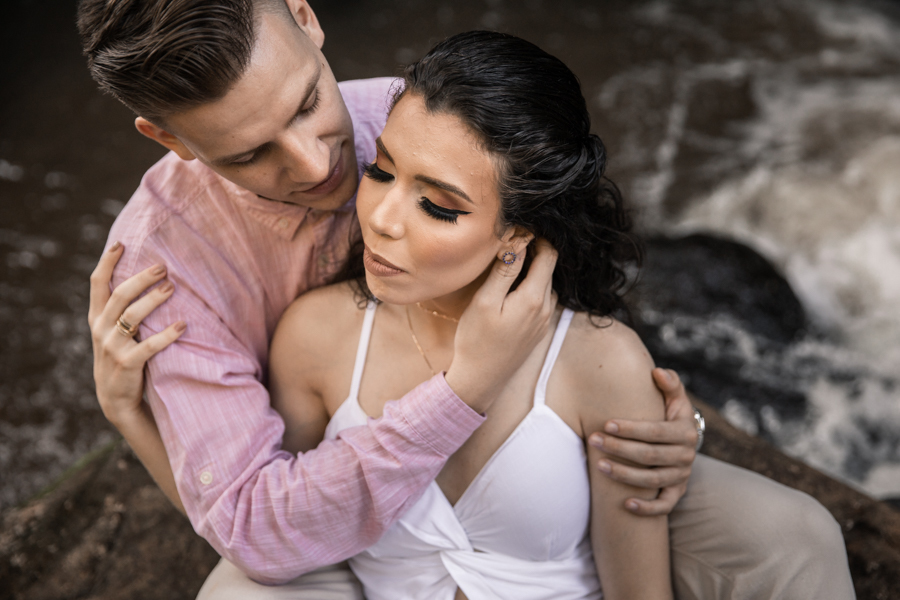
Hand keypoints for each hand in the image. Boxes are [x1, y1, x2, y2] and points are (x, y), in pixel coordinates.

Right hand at [88, 242, 184, 424]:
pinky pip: (149, 346)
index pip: (97, 284)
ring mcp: (112, 347)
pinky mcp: (128, 364)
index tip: (120, 243)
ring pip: (132, 316)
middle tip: (163, 267)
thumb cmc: (123, 357)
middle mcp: (101, 329)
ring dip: (153, 300)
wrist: (116, 399)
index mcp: (97, 318)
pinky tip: (183, 325)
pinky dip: (167, 335)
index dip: (107, 262)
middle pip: (119, 295)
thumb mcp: (113, 332)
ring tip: (172, 287)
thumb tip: (145, 278)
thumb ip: (121, 310)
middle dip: (140, 278)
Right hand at [446, 239, 557, 412]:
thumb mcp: (486, 300)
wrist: (480, 379)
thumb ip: (505, 269)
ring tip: (508, 265)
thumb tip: (519, 241)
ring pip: (545, 284)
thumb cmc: (477, 340)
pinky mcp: (537, 330)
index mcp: (535, 298)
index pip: (549, 255)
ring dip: (532, 271)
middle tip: (509, 244)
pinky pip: (540, 300)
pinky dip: (530, 287)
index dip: (537, 238)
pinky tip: (510, 290)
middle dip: (534, 252)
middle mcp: (545, 309)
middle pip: (548, 269)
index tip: (519, 232)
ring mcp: (543, 321)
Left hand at [588, 368, 696, 515]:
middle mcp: (686, 455)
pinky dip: (647, 508)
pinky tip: (626, 504)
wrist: (684, 439)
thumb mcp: (674, 397)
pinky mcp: (677, 492)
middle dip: (619, 449)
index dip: (630, 429)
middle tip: (592, 440)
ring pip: (652, 480)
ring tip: (599, 466)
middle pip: (649, 456)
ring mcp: (682, 475)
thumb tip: (656, 372)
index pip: (655, 432)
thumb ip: (669, 383)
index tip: (606, 424)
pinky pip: (664, 506)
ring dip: (624, 475)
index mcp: (685, 431)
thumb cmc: (670, 413)